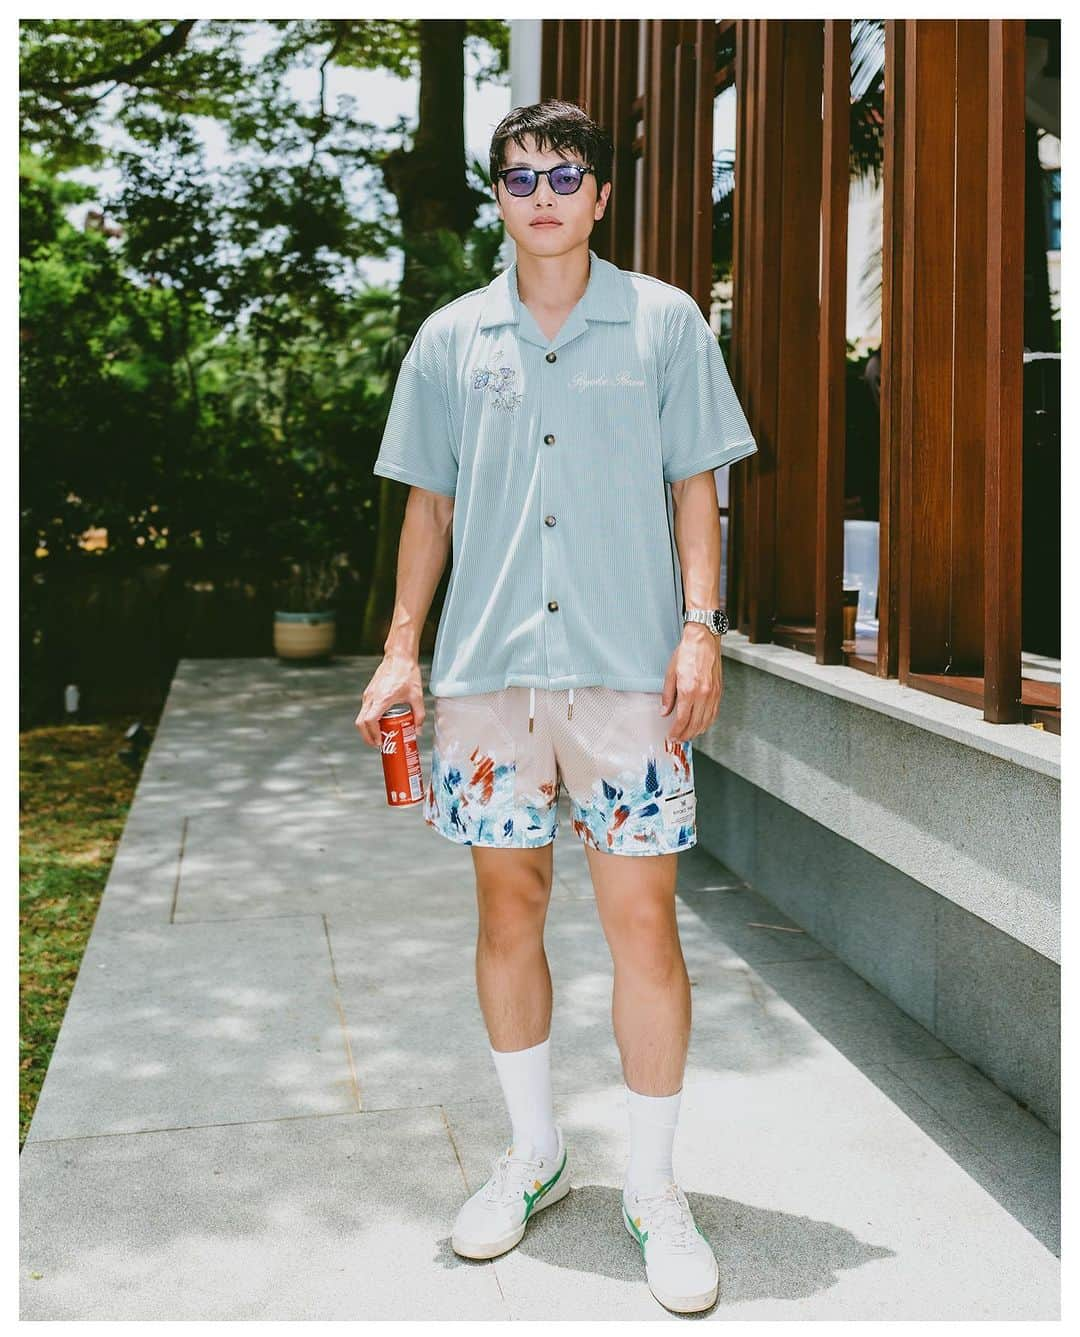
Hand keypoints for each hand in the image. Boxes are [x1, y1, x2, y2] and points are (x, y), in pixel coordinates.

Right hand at [355, 652, 425, 746]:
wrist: (399, 656)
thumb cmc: (407, 672)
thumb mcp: (416, 696)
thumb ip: (419, 714)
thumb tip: (418, 730)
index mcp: (382, 699)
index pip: (369, 721)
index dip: (372, 735)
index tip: (380, 742)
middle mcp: (371, 697)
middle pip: (360, 723)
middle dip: (367, 737)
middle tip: (378, 744)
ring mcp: (368, 694)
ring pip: (361, 717)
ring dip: (368, 729)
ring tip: (380, 735)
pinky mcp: (369, 692)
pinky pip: (365, 710)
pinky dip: (369, 720)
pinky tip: (381, 722)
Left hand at [660, 627, 722, 742]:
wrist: (703, 639)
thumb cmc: (687, 653)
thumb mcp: (671, 673)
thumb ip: (668, 695)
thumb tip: (665, 711)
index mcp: (689, 690)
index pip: (682, 720)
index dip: (676, 732)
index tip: (671, 737)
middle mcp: (703, 694)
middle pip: (695, 724)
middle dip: (685, 735)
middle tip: (678, 740)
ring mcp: (713, 694)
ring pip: (706, 721)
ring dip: (696, 731)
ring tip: (688, 735)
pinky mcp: (719, 691)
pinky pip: (714, 713)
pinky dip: (707, 722)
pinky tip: (701, 725)